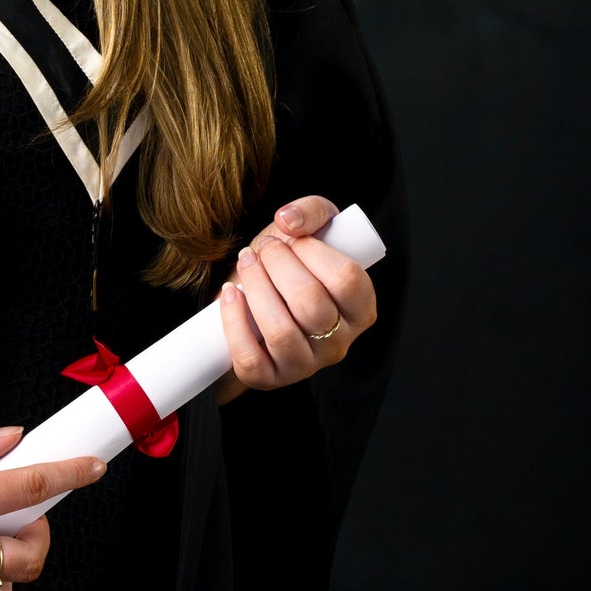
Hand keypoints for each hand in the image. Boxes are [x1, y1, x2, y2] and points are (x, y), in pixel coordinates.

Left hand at [213, 195, 376, 404]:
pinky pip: (250, 358)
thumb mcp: (306, 231)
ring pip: (281, 331)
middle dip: (278, 263)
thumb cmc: (285, 266)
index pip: (347, 280)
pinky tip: (230, 294)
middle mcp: (339, 343)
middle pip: (311, 303)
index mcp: (359, 309)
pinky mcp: (270, 378)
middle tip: (264, 248)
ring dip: (255, 285)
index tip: (291, 238)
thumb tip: (289, 221)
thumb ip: (310, 212)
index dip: (314, 251)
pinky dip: (233, 320)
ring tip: (246, 262)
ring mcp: (305, 365)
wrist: (251, 302)